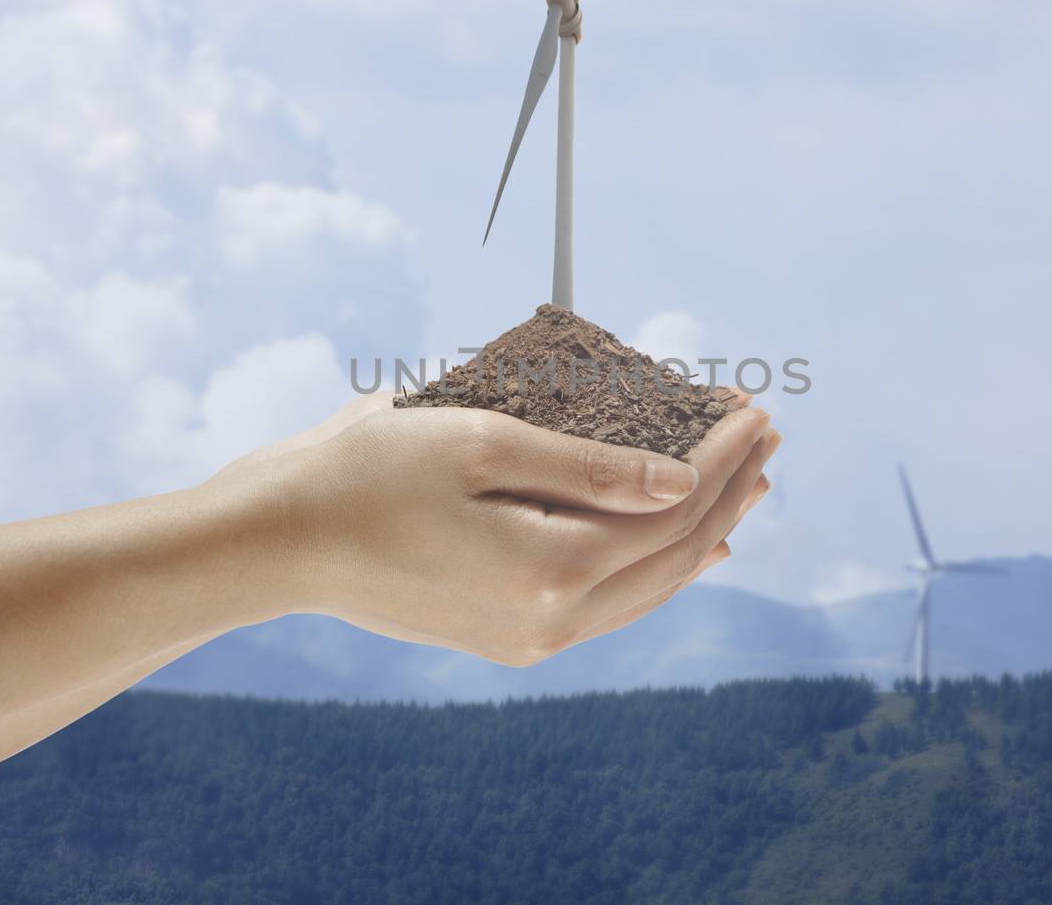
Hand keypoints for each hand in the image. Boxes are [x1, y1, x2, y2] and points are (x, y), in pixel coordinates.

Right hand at [208, 393, 778, 665]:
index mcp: (550, 571)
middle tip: (766, 440)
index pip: (670, 513)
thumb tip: (681, 483)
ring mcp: (531, 639)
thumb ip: (591, 468)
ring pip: (647, 588)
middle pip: (673, 558)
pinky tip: (681, 545)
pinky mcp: (509, 637)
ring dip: (700, 533)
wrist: (285, 541)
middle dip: (727, 495)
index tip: (754, 412)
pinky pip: (609, 603)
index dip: (720, 461)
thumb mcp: (483, 444)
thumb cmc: (370, 474)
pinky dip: (654, 567)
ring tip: (742, 486)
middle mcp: (551, 622)